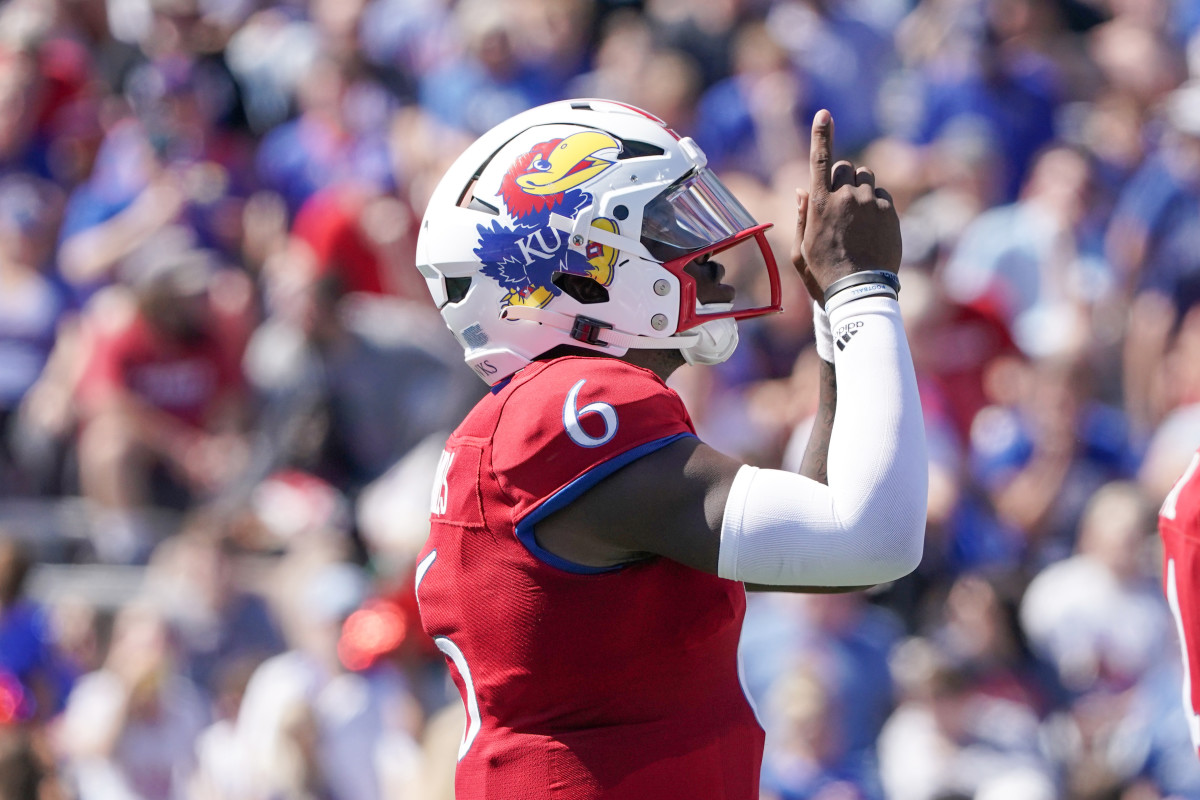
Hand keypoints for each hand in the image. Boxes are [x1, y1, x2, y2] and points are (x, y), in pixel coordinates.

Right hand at [792, 110, 901, 302]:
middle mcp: (846, 196)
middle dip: (841, 178)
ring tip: (857, 219)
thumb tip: (802, 189)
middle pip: (845, 167)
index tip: (825, 114)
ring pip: (866, 177)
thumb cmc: (823, 274)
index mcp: (819, 204)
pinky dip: (876, 205)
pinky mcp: (890, 212)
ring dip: (860, 188)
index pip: (819, 160)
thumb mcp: (800, 249)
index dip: (821, 134)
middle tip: (840, 204)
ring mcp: (870, 202)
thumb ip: (802, 215)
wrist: (860, 292)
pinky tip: (871, 230)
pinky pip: (883, 196)